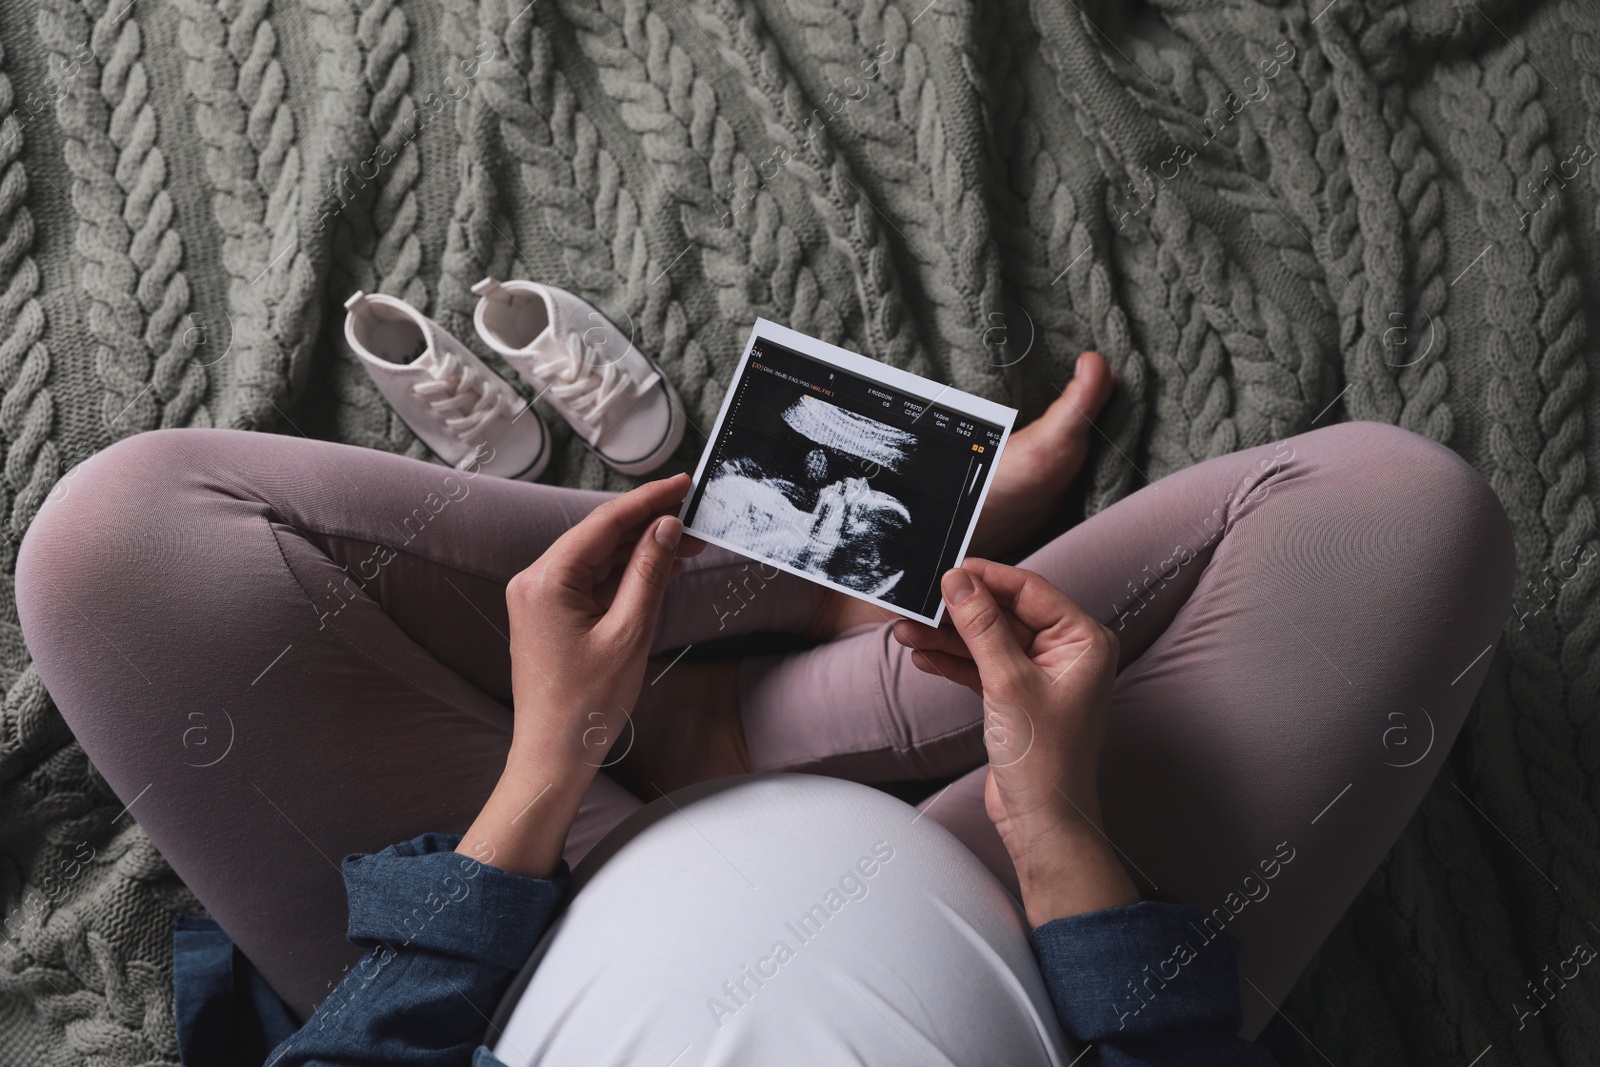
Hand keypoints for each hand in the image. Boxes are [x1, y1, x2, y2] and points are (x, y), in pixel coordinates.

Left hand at [504, 472, 701, 769]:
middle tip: (695, 514)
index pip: (604, 524)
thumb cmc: (586, 704)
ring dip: (642, 550)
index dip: (649, 500)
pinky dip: (626, 575)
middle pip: (601, 536)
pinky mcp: (551, 614)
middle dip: (650, 525)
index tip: (683, 484)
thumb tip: (666, 528)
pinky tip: (661, 568)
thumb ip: (648, 574)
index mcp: (545, 580)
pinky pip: (593, 581)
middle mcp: (535, 581)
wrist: (554, 753)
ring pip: (600, 558)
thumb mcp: (629, 633)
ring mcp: (541, 597)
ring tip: (689, 543)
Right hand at [893, 560, 1139, 924]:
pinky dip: (953, 662)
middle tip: (918, 602)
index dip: (986, 578)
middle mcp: (1066, 652)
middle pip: (1004, 614)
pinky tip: (923, 655)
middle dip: (959, 611)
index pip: (1029, 591)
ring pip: (987, 641)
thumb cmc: (1045, 760)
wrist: (1042, 822)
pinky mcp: (1017, 697)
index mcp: (1083, 640)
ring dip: (947, 638)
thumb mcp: (1008, 683)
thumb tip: (959, 581)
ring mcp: (1041, 675)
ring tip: (906, 631)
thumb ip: (982, 627)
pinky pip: (981, 666)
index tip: (948, 570)